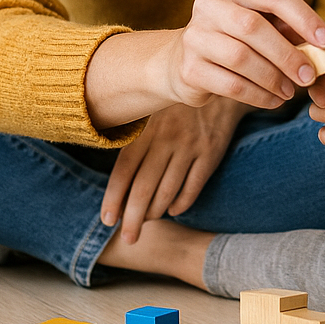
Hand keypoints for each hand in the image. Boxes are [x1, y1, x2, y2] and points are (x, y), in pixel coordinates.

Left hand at [101, 100, 248, 242]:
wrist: (216, 85)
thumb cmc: (175, 106)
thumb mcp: (151, 114)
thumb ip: (135, 142)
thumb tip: (117, 183)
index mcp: (147, 130)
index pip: (124, 170)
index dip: (113, 198)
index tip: (107, 220)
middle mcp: (167, 139)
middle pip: (143, 188)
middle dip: (132, 218)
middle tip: (128, 238)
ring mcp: (190, 146)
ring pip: (167, 191)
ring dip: (155, 212)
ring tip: (147, 223)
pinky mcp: (211, 152)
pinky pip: (193, 186)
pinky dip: (181, 203)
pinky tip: (173, 210)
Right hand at [165, 0, 324, 109]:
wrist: (181, 59)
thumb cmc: (235, 38)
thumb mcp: (261, 24)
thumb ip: (288, 29)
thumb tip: (324, 47)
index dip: (303, 17)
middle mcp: (210, 4)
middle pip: (252, 26)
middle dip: (287, 54)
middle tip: (309, 76)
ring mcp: (195, 36)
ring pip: (240, 57)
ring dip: (272, 78)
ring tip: (289, 91)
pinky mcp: (189, 69)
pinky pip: (230, 84)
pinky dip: (258, 95)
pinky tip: (273, 100)